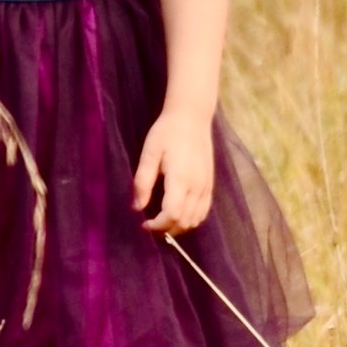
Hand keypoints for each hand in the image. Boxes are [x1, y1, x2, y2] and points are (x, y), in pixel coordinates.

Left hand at [132, 105, 214, 236]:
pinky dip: (191, 219)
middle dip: (166, 229)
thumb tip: (136, 207)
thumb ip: (142, 181)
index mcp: (180, 179)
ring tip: (162, 222)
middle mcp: (197, 186)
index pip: (172, 215)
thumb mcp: (149, 153)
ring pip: (196, 219)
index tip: (144, 224)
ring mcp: (206, 186)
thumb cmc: (167, 132)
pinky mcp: (210, 184)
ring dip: (179, 226)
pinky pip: (204, 211)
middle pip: (184, 221)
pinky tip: (178, 214)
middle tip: (150, 225)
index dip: (158, 225)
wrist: (192, 117)